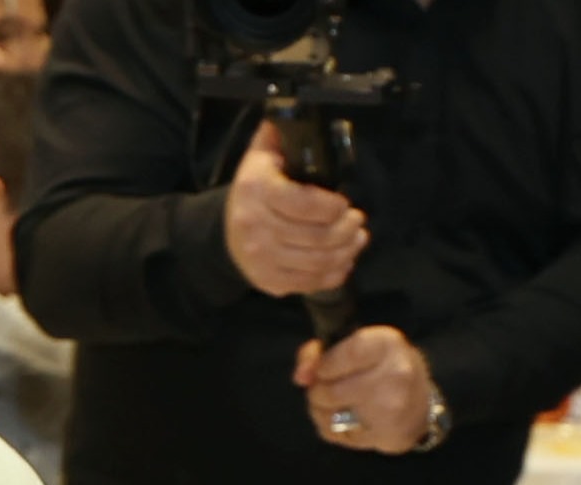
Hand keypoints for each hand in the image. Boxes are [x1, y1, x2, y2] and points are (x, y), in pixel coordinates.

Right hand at [219, 123, 364, 298]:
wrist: (223, 234)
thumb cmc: (252, 190)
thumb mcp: (259, 156)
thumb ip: (279, 133)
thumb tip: (299, 106)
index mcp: (257, 190)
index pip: (302, 203)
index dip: (331, 205)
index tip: (344, 202)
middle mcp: (256, 227)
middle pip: (316, 236)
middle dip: (346, 229)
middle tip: (358, 220)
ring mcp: (262, 258)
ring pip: (318, 261)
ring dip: (346, 251)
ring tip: (357, 238)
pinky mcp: (269, 282)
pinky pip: (310, 282)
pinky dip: (334, 273)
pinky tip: (344, 260)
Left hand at [288, 324, 432, 454]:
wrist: (421, 407)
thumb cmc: (384, 370)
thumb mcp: (360, 346)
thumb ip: (322, 351)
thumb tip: (300, 375)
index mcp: (387, 345)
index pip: (338, 356)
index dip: (322, 366)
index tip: (322, 369)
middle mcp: (394, 376)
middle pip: (329, 391)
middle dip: (318, 390)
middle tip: (325, 388)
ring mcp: (390, 409)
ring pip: (329, 415)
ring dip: (320, 410)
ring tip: (332, 404)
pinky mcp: (384, 436)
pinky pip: (335, 434)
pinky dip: (330, 427)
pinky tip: (343, 419)